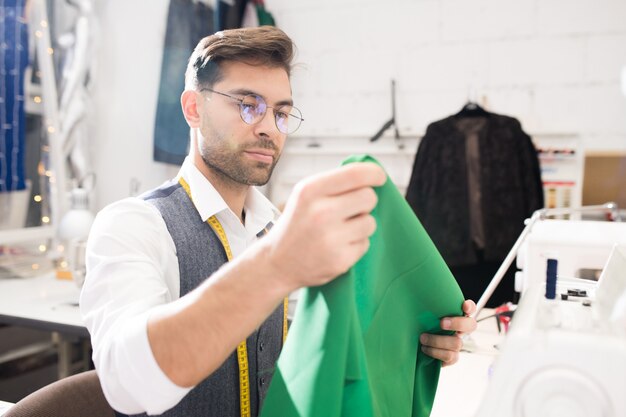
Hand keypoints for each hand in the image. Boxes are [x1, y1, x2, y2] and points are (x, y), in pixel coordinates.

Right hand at [263, 163, 385, 291]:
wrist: (277, 262)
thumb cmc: (297, 224)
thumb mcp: (305, 195)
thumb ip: (334, 183)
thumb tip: (372, 175)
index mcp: (311, 191)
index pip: (356, 174)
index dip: (374, 173)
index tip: (379, 177)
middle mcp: (321, 213)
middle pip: (369, 197)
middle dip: (365, 202)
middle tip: (352, 209)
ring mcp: (331, 238)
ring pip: (370, 222)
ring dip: (361, 225)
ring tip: (340, 230)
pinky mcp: (340, 260)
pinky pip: (365, 244)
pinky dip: (355, 244)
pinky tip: (337, 246)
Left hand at [420, 300, 476, 366]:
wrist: (415, 345)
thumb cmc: (420, 326)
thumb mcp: (423, 314)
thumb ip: (427, 307)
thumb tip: (416, 295)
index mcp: (455, 316)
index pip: (470, 308)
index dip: (470, 307)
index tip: (464, 306)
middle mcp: (459, 329)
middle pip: (471, 325)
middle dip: (457, 323)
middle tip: (441, 323)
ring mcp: (457, 344)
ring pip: (457, 343)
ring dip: (437, 340)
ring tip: (422, 338)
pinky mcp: (452, 357)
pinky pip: (450, 356)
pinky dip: (435, 352)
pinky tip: (425, 349)